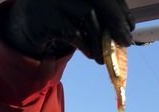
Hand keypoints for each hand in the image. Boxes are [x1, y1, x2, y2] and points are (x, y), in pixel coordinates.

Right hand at [4, 0, 134, 62]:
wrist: (28, 24)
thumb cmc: (62, 16)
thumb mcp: (82, 12)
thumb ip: (101, 16)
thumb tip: (125, 31)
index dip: (121, 9)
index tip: (130, 26)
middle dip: (116, 21)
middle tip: (125, 41)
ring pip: (89, 14)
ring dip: (101, 39)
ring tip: (103, 56)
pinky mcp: (44, 17)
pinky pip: (73, 32)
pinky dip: (86, 46)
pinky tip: (90, 54)